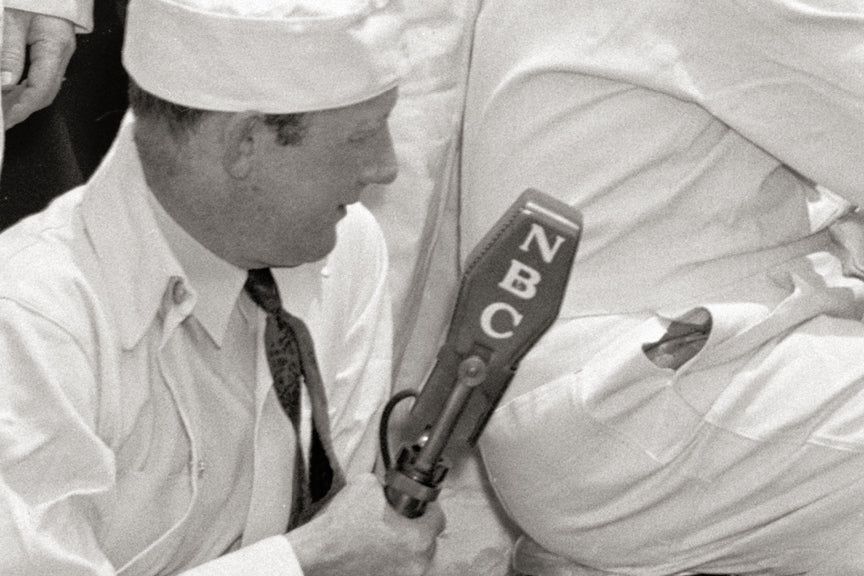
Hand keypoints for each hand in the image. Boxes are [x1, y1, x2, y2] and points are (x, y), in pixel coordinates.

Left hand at [1, 9, 75, 129]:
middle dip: (22, 109)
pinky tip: (10, 90)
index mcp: (55, 46)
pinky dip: (25, 87)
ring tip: (2, 109)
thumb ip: (9, 52)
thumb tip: (5, 83)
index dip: (22, 107)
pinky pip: (42, 76)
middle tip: (1, 121)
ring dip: (22, 99)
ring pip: (44, 86)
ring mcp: (60, 52)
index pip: (41, 88)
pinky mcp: (53, 49)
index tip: (4, 119)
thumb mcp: (10, 19)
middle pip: (45, 92)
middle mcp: (62, 53)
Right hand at [287, 472, 445, 575]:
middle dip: (415, 529)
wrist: (314, 555)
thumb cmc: (339, 526)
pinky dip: (388, 563)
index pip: (438, 519)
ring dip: (402, 548)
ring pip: (412, 559)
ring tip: (382, 538)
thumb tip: (388, 485)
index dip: (428, 507)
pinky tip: (372, 553)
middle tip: (398, 520)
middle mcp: (414, 565)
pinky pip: (395, 571)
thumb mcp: (366, 485)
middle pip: (427, 542)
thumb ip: (386, 485)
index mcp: (417, 539)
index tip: (420, 505)